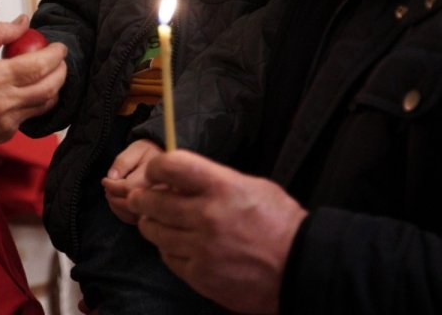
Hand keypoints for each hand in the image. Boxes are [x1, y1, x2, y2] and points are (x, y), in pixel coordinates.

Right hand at [0, 19, 65, 147]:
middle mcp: (4, 103)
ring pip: (44, 105)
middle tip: (61, 59)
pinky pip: (30, 116)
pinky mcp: (5, 134)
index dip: (55, 55)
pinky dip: (36, 102)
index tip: (60, 46)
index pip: (39, 66)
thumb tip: (23, 22)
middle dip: (62, 71)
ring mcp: (6, 122)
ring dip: (54, 88)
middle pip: (50, 87)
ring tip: (51, 73)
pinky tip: (30, 91)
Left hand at [102, 139, 161, 223]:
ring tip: (111, 193)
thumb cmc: (151, 155)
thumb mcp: (139, 148)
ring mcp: (160, 209)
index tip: (105, 180)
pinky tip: (118, 202)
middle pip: (130, 204)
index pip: (129, 188)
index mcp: (158, 177)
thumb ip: (124, 160)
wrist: (169, 165)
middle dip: (113, 196)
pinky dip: (120, 213)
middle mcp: (162, 196)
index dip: (112, 186)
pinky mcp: (155, 218)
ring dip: (115, 205)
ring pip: (130, 215)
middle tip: (107, 187)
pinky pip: (133, 220)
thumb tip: (112, 176)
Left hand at [127, 151, 306, 314]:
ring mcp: (201, 248)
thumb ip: (215, 181)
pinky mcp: (200, 275)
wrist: (300, 268)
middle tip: (141, 198)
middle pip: (153, 201)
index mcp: (221, 187)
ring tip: (154, 221)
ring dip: (151, 224)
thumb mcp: (252, 187)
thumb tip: (182, 181)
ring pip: (155, 232)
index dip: (157, 167)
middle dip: (143, 198)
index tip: (155, 172)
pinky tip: (176, 246)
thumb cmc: (280, 224)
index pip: (172, 166)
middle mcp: (206, 215)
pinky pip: (169, 258)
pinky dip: (168, 251)